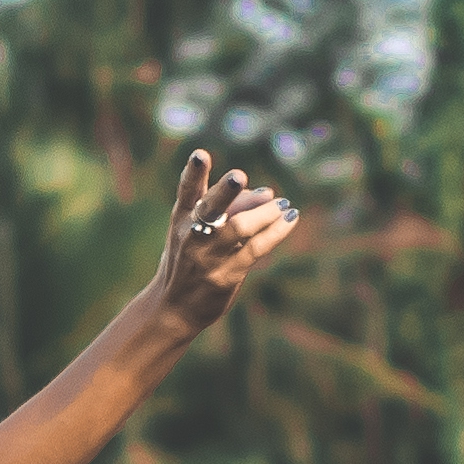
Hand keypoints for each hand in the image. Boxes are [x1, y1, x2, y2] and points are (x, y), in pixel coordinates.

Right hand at [148, 146, 299, 330]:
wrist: (174, 308)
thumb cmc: (188, 260)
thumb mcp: (195, 231)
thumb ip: (228, 209)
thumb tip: (268, 192)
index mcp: (181, 218)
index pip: (187, 191)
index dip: (194, 173)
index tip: (201, 155)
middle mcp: (192, 235)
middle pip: (210, 209)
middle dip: (225, 192)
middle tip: (239, 176)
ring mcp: (208, 257)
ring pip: (239, 228)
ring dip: (264, 213)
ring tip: (283, 204)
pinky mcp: (226, 275)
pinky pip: (256, 249)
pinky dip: (276, 232)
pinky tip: (290, 218)